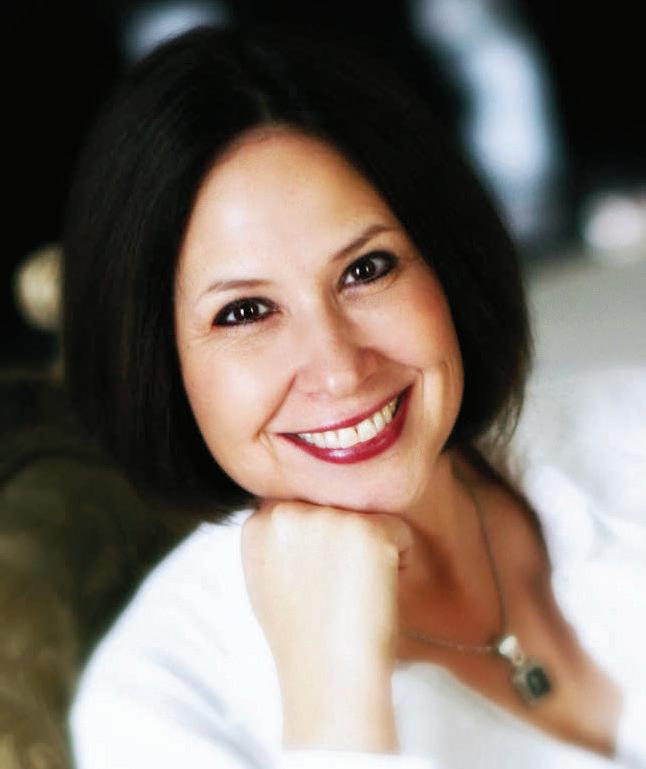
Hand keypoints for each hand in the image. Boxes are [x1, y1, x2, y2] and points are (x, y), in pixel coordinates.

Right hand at [241, 499, 412, 750]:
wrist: (330, 678)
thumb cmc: (303, 638)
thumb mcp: (266, 580)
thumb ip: (274, 540)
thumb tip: (284, 512)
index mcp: (258, 525)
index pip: (303, 508)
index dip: (320, 543)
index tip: (319, 580)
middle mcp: (287, 513)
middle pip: (336, 507)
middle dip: (345, 541)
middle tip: (338, 589)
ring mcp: (327, 518)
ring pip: (367, 517)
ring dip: (370, 549)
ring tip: (354, 593)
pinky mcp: (366, 530)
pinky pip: (398, 531)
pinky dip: (399, 560)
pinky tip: (377, 592)